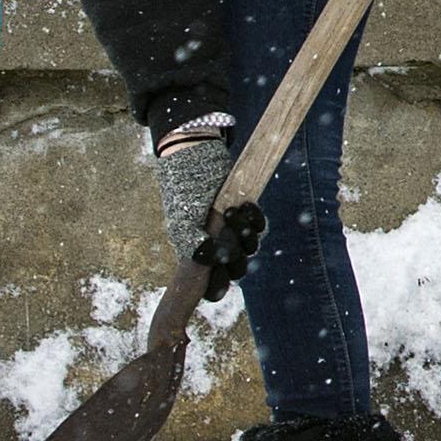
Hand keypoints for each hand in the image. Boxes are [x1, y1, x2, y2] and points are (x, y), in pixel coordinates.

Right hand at [153, 116, 255, 281]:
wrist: (196, 155)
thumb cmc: (184, 187)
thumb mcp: (182, 216)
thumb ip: (190, 241)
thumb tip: (205, 260)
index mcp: (195, 254)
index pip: (209, 284)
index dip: (217, 285)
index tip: (221, 272)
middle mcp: (215, 246)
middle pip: (235, 268)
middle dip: (236, 254)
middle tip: (228, 232)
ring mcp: (231, 230)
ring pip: (249, 248)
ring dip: (246, 234)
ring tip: (233, 211)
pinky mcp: (245, 214)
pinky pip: (258, 226)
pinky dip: (255, 218)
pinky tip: (247, 205)